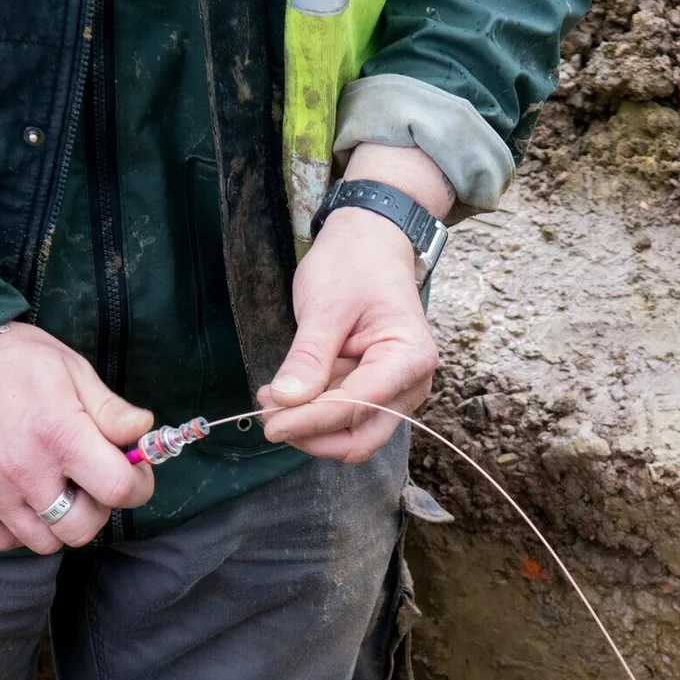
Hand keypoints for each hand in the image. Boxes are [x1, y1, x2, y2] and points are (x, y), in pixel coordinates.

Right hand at [0, 323, 154, 552]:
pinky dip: (20, 530)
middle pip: (81, 529)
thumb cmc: (14, 360)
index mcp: (61, 435)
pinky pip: (2, 541)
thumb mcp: (72, 370)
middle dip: (97, 510)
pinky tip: (24, 500)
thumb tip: (145, 431)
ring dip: (58, 523)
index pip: (118, 489)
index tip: (133, 475)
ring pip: (44, 543)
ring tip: (55, 490)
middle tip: (89, 483)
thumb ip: (111, 410)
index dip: (138, 486)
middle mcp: (26, 470)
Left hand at [256, 144, 450, 462]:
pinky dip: (314, 413)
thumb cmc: (354, 264)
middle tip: (269, 418)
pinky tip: (286, 394)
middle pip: (361, 437)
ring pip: (352, 433)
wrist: (371, 242)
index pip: (356, 407)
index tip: (269, 423)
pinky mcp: (376, 389)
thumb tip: (285, 402)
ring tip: (271, 399)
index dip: (310, 421)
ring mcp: (395, 390)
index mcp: (408, 357)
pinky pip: (345, 416)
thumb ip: (309, 357)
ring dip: (310, 427)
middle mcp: (411, 383)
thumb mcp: (325, 306)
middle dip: (313, 436)